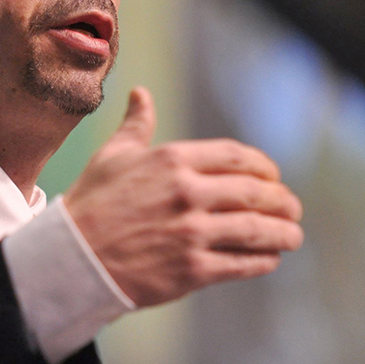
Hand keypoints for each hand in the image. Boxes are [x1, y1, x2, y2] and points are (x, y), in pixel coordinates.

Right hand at [64, 86, 303, 306]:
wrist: (71, 258)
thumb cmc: (92, 204)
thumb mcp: (112, 156)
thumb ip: (136, 125)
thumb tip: (141, 94)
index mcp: (173, 160)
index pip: (239, 157)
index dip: (265, 168)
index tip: (273, 178)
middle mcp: (188, 193)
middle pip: (256, 193)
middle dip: (283, 201)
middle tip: (293, 209)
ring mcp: (192, 232)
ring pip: (257, 230)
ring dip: (283, 233)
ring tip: (293, 236)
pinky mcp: (192, 269)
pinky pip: (242, 263)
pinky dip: (263, 261)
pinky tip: (270, 259)